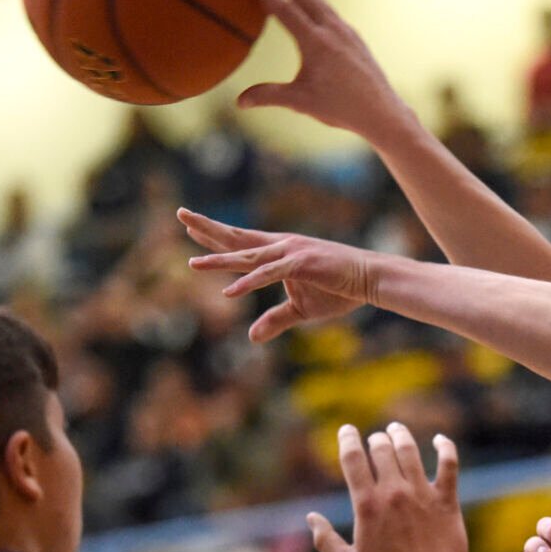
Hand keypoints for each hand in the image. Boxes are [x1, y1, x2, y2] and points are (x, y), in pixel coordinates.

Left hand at [180, 210, 381, 340]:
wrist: (370, 280)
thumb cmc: (340, 291)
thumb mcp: (301, 310)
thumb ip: (275, 320)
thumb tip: (251, 337)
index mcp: (279, 252)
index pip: (241, 242)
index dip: (215, 236)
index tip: (190, 228)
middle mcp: (280, 246)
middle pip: (237, 237)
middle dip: (207, 228)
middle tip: (180, 214)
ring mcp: (290, 253)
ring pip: (247, 256)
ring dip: (219, 260)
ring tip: (193, 264)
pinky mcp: (300, 264)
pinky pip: (268, 275)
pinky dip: (248, 283)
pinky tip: (228, 292)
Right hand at [235, 0, 412, 141]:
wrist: (382, 112)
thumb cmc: (342, 109)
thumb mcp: (302, 103)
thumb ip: (269, 96)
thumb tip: (239, 101)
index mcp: (316, 43)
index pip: (284, 11)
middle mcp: (332, 30)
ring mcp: (345, 31)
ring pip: (317, 0)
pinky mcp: (353, 37)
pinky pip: (329, 11)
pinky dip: (314, 0)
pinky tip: (309, 0)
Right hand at [309, 423, 465, 551]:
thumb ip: (325, 539)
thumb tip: (311, 518)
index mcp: (367, 504)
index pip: (353, 458)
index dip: (348, 438)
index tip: (347, 430)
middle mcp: (394, 493)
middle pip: (382, 449)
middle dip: (375, 439)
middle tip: (376, 439)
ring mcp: (421, 494)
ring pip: (410, 450)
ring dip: (401, 435)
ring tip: (396, 430)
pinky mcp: (446, 500)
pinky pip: (448, 464)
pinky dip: (444, 447)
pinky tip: (438, 440)